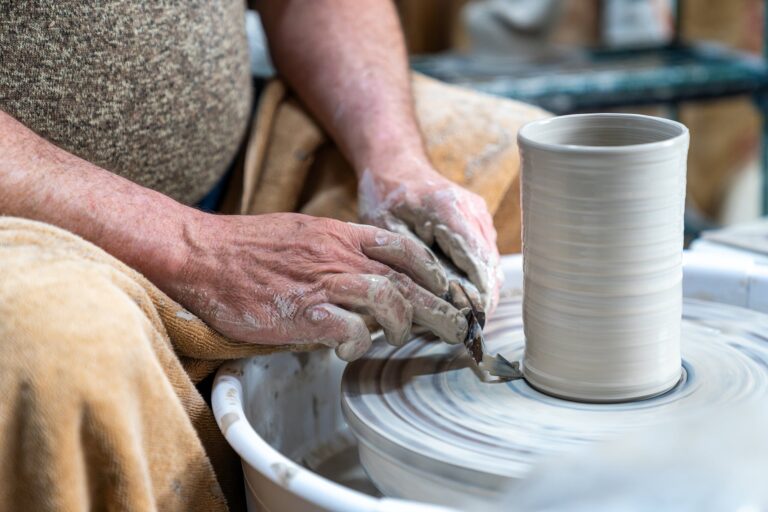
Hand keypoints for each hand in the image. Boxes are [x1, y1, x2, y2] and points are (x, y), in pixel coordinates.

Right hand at [170, 212, 468, 360]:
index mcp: (341, 235)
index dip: (432, 272)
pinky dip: (359, 343)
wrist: (202, 254)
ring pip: (389, 300)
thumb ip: (335, 251)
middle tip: (456, 328)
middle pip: (408, 279)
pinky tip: (349, 351)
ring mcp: (323, 282)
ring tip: (401, 339)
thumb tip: (360, 277)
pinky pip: (350, 330)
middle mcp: (339, 255)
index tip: (445, 291)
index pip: (404, 248)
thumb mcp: (301, 234)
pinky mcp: (303, 312)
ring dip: (404, 324)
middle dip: (440, 306)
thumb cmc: (247, 248)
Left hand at [358, 159, 501, 312]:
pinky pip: (484, 255)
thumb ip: (412, 260)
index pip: (476, 261)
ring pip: (491, 262)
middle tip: (468, 329)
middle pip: (490, 265)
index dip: (479, 295)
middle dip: (483, 299)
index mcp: (448, 210)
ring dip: (482, 290)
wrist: (395, 164)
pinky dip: (477, 277)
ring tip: (465, 318)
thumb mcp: (387, 229)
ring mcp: (479, 214)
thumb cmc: (385, 195)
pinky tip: (461, 296)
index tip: (473, 322)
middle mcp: (472, 211)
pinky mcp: (478, 220)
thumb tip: (438, 297)